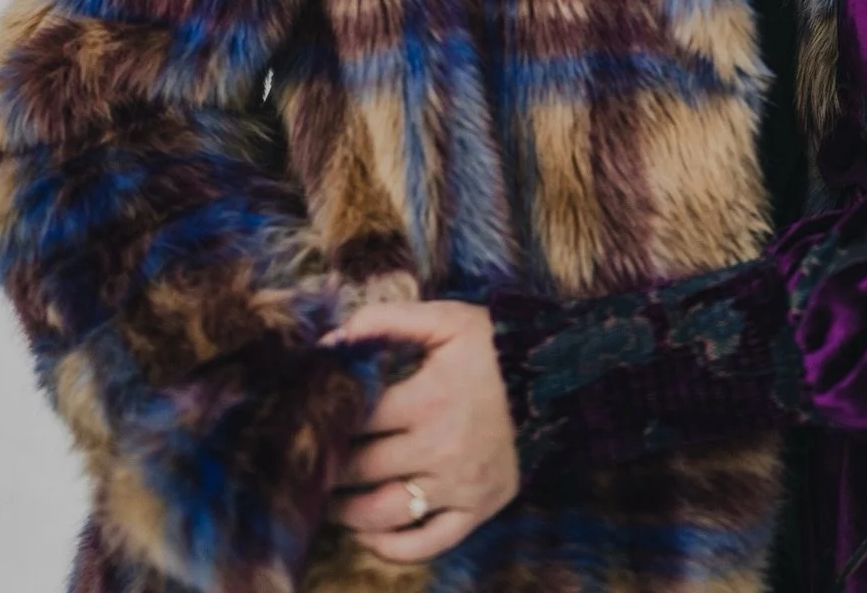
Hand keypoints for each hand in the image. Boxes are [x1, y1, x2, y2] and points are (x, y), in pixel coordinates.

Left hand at [325, 300, 518, 562]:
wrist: (559, 376)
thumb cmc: (496, 345)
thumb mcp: (446, 320)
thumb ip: (386, 320)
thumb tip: (329, 341)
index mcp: (429, 399)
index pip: (356, 420)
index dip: (326, 421)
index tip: (309, 420)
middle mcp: (442, 448)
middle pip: (361, 470)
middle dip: (327, 467)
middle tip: (308, 463)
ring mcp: (460, 485)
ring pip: (384, 512)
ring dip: (346, 512)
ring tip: (329, 500)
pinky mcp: (479, 508)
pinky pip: (426, 543)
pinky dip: (391, 546)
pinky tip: (368, 534)